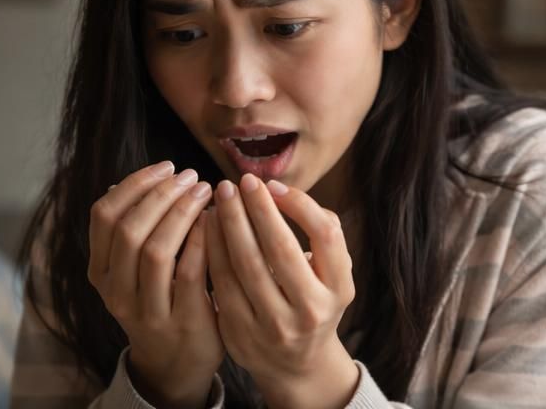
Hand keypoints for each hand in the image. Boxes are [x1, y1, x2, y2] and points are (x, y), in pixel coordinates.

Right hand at [86, 163, 220, 408]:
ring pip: (156, 252)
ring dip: (182, 213)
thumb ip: (127, 234)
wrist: (176, 366)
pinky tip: (215, 221)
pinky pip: (189, 274)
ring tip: (204, 192)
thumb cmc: (157, 302)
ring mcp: (147, 312)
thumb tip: (123, 185)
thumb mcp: (128, 272)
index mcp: (99, 272)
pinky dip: (201, 241)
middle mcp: (115, 293)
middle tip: (190, 176)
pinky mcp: (182, 323)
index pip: (104, 216)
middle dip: (161, 195)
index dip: (134, 185)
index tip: (165, 167)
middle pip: (129, 230)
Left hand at [205, 176, 359, 408]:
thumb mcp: (331, 274)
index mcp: (338, 288)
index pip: (325, 235)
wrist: (296, 364)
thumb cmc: (311, 300)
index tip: (271, 184)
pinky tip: (207, 225)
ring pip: (245, 264)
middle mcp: (310, 309)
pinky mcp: (241, 333)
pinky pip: (221, 282)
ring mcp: (275, 325)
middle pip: (279, 249)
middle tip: (238, 181)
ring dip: (229, 224)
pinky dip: (212, 248)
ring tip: (220, 196)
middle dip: (256, 209)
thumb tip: (276, 189)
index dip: (299, 203)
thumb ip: (319, 231)